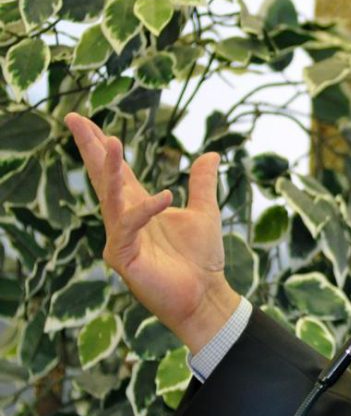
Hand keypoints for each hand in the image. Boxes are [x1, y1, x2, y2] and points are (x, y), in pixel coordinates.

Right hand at [66, 112, 239, 351]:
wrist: (207, 296)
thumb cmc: (201, 260)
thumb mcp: (205, 212)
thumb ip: (202, 184)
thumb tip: (211, 154)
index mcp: (139, 207)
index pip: (117, 172)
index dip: (103, 146)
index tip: (87, 121)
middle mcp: (125, 220)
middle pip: (104, 178)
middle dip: (91, 149)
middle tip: (74, 118)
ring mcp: (121, 239)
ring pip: (110, 198)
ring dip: (112, 170)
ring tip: (112, 141)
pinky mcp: (124, 258)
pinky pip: (129, 228)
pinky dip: (145, 211)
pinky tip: (164, 196)